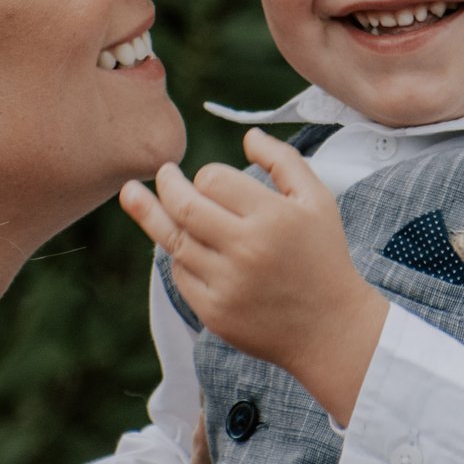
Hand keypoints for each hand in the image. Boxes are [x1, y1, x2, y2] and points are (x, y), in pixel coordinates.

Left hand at [118, 129, 388, 423]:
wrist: (330, 328)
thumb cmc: (323, 256)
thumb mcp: (318, 201)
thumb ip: (284, 161)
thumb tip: (248, 135)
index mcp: (273, 217)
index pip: (214, 180)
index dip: (208, 175)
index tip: (214, 181)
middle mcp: (246, 249)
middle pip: (184, 206)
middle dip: (167, 184)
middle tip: (163, 172)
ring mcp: (227, 284)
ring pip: (174, 240)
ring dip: (153, 215)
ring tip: (132, 194)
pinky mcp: (215, 312)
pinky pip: (181, 276)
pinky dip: (178, 257)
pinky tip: (177, 244)